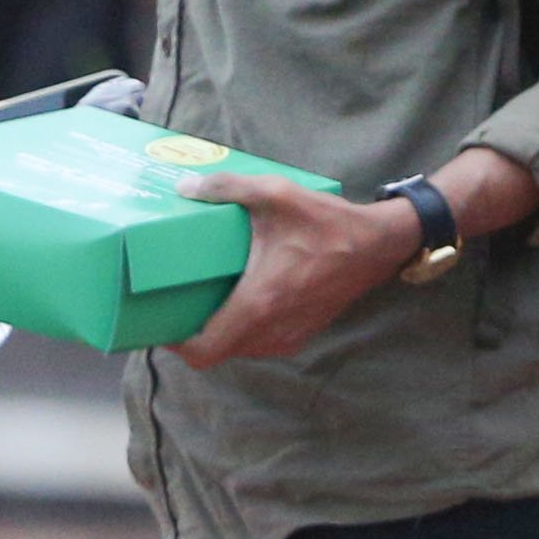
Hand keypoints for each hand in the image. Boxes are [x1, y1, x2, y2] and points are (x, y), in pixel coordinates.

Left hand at [169, 174, 418, 366]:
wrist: (377, 246)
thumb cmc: (327, 224)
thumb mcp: (275, 194)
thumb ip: (227, 188)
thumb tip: (185, 187)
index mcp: (258, 303)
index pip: (204, 349)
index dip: (176, 343)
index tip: (161, 320)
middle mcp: (271, 330)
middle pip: (216, 350)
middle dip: (193, 333)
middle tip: (177, 302)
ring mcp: (288, 337)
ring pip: (238, 349)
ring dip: (220, 330)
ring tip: (206, 297)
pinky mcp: (300, 334)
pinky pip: (259, 343)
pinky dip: (243, 329)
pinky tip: (240, 297)